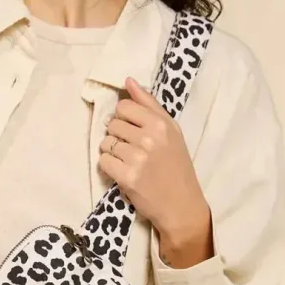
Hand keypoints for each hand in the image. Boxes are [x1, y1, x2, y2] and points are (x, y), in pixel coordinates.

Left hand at [98, 76, 209, 245]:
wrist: (181, 205)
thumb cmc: (177, 167)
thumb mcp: (172, 132)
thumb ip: (149, 105)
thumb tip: (128, 80)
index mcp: (161, 123)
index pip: (124, 107)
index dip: (124, 118)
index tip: (133, 131)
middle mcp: (149, 138)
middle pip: (112, 124)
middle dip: (118, 136)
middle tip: (132, 150)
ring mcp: (137, 158)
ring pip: (106, 143)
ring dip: (113, 153)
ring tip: (128, 162)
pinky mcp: (127, 177)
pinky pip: (103, 161)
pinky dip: (109, 168)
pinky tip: (123, 173)